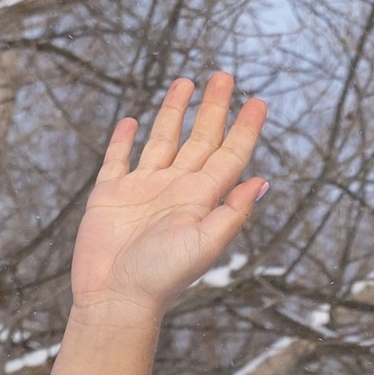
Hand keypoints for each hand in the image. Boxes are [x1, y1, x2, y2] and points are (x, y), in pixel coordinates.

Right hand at [69, 69, 269, 318]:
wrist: (116, 299)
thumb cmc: (162, 278)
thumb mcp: (204, 244)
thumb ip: (232, 213)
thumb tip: (262, 181)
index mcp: (200, 199)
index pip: (228, 154)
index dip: (244, 128)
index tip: (258, 101)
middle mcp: (174, 189)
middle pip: (198, 139)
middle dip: (212, 108)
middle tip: (224, 75)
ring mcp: (142, 190)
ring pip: (162, 141)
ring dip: (173, 113)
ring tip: (185, 83)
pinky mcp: (110, 196)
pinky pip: (118, 160)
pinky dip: (125, 140)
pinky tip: (132, 122)